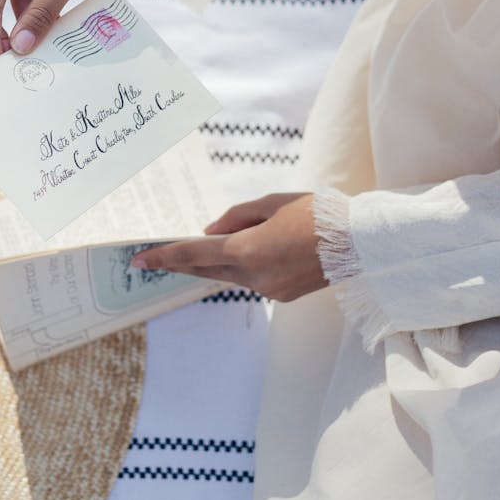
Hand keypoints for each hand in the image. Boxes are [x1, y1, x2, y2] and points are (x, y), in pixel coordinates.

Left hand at [130, 193, 325, 301]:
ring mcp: (268, 290)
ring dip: (214, 264)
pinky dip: (242, 268)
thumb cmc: (317, 214)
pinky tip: (246, 255)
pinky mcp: (282, 296)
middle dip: (181, 263)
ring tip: (200, 251)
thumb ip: (236, 217)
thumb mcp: (272, 203)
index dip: (163, 256)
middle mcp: (253, 276)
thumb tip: (210, 230)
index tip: (139, 259)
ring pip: (229, 276)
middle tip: (155, 258)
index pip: (193, 254)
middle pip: (206, 270)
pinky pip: (252, 280)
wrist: (361, 244)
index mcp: (247, 250)